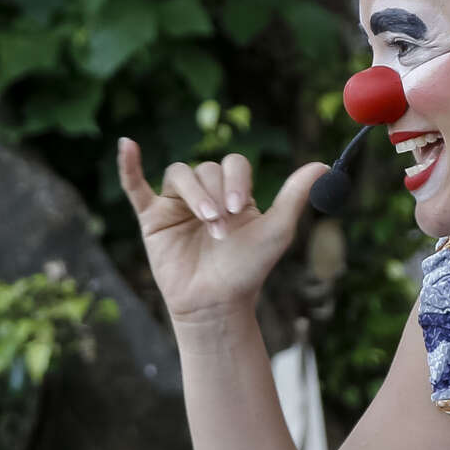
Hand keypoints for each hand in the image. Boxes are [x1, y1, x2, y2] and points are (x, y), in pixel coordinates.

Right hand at [115, 139, 329, 323]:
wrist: (216, 305)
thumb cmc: (247, 270)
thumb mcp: (276, 231)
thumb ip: (295, 196)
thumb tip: (323, 164)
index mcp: (234, 192)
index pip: (233, 165)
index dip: (236, 180)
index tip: (241, 209)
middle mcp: (205, 193)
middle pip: (206, 169)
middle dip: (216, 195)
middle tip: (223, 227)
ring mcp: (176, 204)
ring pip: (179, 175)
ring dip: (195, 194)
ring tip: (207, 222)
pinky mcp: (152, 219)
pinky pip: (136, 187)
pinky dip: (128, 167)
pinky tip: (126, 145)